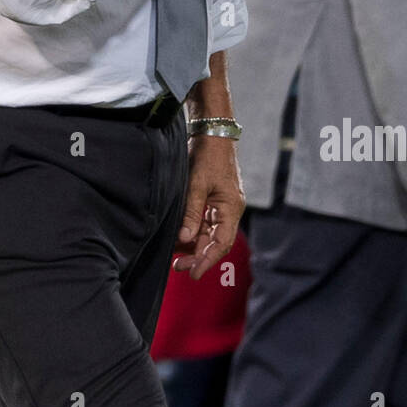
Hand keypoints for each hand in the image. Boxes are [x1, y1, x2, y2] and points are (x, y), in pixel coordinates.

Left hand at [172, 135, 245, 280]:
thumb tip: (184, 239)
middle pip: (215, 242)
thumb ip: (191, 212)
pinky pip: (204, 223)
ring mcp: (221, 206)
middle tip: (178, 267)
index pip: (221, 243)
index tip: (193, 274)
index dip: (207, 260)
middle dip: (198, 256)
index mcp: (231, 208)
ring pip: (208, 234)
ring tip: (175, 255)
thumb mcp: (197, 184)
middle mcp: (229, 211)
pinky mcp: (213, 201)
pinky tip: (179, 238)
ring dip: (193, 246)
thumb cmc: (208, 155)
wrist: (212, 133)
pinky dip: (192, 232)